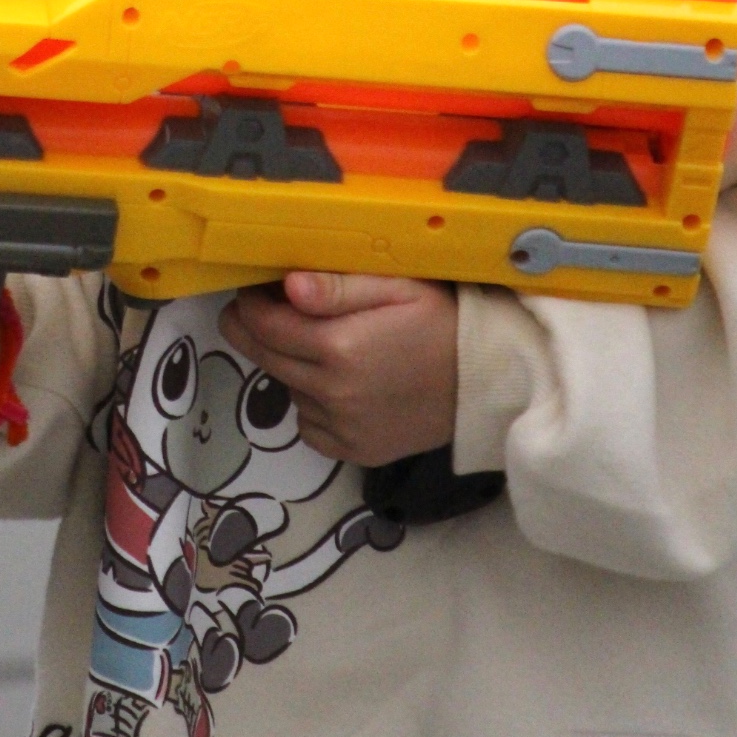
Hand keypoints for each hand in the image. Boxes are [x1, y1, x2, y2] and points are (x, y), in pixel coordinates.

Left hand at [221, 272, 457, 467]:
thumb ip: (338, 287)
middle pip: (266, 358)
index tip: (249, 291)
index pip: (265, 325)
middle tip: (257, 311)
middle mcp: (333, 392)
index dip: (249, 305)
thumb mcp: (396, 287)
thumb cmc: (442, 320)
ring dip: (289, 367)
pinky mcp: (356, 451)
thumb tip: (288, 285)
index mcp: (339, 346)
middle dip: (253, 332)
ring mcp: (343, 426)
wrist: (487, 380)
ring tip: (317, 347)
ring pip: (288, 390)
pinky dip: (311, 405)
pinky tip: (335, 386)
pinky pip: (309, 426)